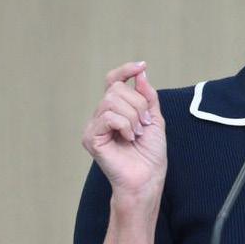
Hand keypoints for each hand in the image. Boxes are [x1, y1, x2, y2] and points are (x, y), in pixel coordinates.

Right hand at [82, 62, 166, 199]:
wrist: (148, 177)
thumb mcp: (154, 119)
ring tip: (137, 134)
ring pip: (112, 101)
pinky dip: (124, 125)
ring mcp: (94, 126)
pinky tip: (129, 138)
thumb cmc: (150, 154)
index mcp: (116, 110)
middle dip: (138, 105)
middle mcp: (101, 115)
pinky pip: (108, 117)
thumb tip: (141, 73)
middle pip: (116, 89)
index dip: (125, 70)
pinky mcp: (90, 137)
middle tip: (144, 125)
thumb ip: (147, 96)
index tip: (142, 66)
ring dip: (133, 117)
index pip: (113, 81)